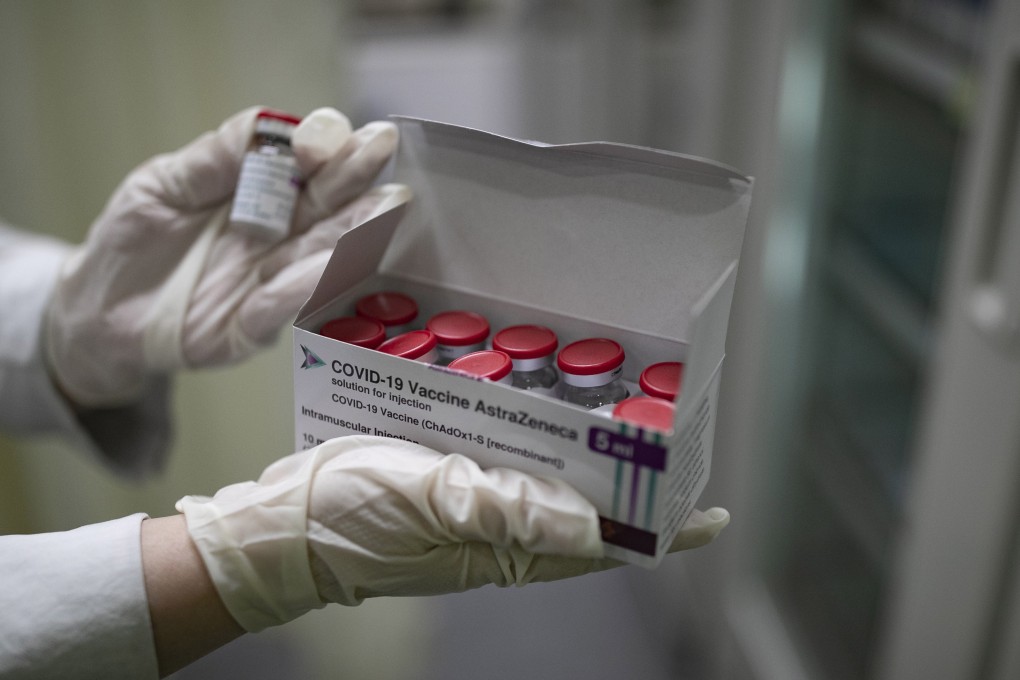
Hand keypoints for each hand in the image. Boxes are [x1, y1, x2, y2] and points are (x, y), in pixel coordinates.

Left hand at [45, 106, 408, 407]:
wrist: (99, 311)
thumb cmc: (134, 241)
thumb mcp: (161, 186)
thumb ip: (212, 160)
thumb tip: (266, 127)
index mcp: (259, 195)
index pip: (303, 164)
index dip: (320, 145)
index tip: (328, 135)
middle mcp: (278, 236)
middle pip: (325, 203)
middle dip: (356, 176)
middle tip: (385, 148)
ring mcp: (270, 281)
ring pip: (320, 253)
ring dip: (353, 230)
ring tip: (387, 205)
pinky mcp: (253, 329)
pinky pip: (280, 307)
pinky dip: (300, 286)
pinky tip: (326, 265)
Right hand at [176, 436, 729, 631]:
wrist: (282, 526)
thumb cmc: (351, 520)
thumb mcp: (432, 503)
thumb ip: (509, 505)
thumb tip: (591, 521)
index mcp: (508, 546)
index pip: (603, 544)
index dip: (659, 530)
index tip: (710, 516)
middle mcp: (503, 534)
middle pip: (586, 513)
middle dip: (631, 483)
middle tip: (666, 440)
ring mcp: (476, 512)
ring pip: (548, 487)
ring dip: (585, 460)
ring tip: (616, 421)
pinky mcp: (449, 489)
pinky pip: (506, 469)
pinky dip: (530, 445)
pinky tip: (534, 415)